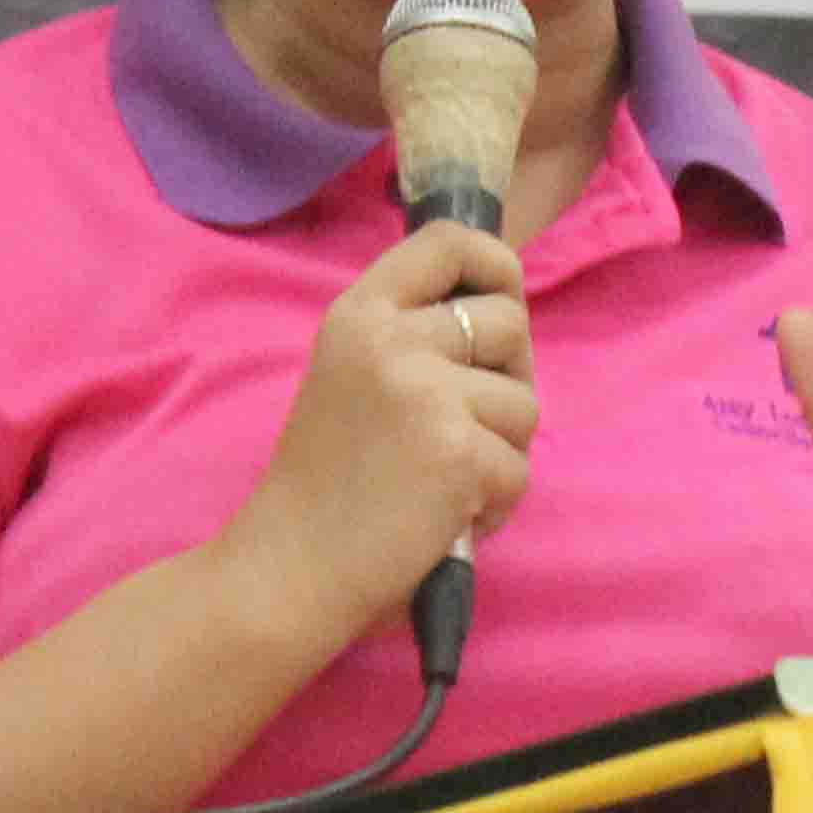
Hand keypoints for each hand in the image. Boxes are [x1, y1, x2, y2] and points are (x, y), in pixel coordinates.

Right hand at [225, 220, 536, 650]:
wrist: (287, 571)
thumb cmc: (323, 488)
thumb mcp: (350, 378)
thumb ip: (409, 340)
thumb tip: (506, 315)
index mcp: (359, 314)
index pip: (449, 242)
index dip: (493, 263)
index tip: (499, 299)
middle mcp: (391, 339)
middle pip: (510, 322)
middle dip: (508, 379)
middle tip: (465, 427)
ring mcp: (427, 391)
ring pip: (525, 404)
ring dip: (501, 453)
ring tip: (443, 485)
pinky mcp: (459, 450)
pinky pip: (519, 468)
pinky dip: (495, 505)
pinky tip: (444, 520)